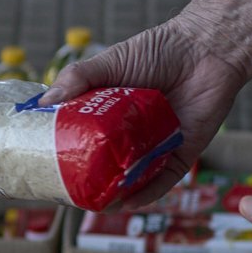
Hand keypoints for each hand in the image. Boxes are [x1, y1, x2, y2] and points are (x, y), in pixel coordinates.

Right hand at [44, 14, 251, 203]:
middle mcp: (132, 135)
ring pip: (134, 178)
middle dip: (91, 182)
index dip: (68, 155)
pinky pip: (165, 180)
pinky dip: (148, 192)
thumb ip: (78, 78)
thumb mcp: (110, 61)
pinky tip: (130, 201)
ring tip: (97, 204)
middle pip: (108, 165)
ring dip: (117, 194)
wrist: (207, 48)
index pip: (86, 140)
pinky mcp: (181, 154)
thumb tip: (45, 102)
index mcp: (112, 115)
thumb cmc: (160, 50)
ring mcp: (156, 146)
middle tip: (70, 192)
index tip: (48, 169)